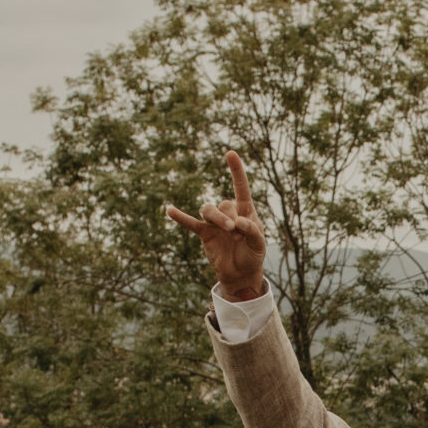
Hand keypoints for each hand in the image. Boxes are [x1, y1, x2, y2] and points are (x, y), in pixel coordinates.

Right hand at [165, 150, 269, 301]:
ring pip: (209, 210)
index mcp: (245, 211)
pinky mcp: (204, 233)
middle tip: (237, 233)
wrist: (240, 273)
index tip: (230, 153)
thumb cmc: (252, 255)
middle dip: (230, 217)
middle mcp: (229, 213)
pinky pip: (191, 223)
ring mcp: (215, 223)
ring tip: (228, 230)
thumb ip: (252, 231)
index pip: (240, 187)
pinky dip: (181, 217)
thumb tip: (239, 222)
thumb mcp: (258, 244)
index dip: (236, 171)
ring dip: (217, 218)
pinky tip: (169, 210)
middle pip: (224, 204)